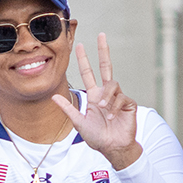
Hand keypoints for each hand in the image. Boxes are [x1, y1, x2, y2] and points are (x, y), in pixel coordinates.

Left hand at [53, 33, 142, 167]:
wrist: (113, 148)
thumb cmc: (97, 137)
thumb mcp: (79, 123)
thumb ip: (68, 109)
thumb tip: (54, 96)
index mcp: (94, 96)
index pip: (89, 73)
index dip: (84, 60)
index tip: (79, 45)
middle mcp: (106, 94)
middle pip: (106, 67)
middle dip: (103, 51)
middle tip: (101, 34)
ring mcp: (118, 98)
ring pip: (113, 85)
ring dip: (107, 96)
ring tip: (103, 110)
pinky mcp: (128, 104)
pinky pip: (121, 98)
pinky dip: (114, 107)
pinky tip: (111, 117)